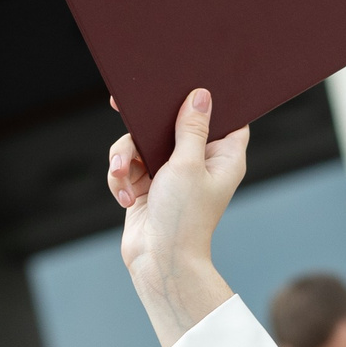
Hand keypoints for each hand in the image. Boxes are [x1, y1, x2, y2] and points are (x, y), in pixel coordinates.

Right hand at [109, 89, 247, 345]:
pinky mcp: (148, 184)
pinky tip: (126, 199)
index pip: (225, 116)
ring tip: (124, 178)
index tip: (184, 83)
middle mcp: (199, 161)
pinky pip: (128, 165)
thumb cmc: (183, 218)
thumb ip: (191, 127)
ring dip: (126, 158)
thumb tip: (200, 95)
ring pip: (141, 142)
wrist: (159, 263)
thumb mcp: (187, 164)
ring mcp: (172, 173)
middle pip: (173, 123)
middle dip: (144, 123)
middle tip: (120, 103)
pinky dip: (122, 179)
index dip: (207, 99)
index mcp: (223, 156)